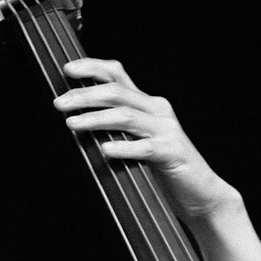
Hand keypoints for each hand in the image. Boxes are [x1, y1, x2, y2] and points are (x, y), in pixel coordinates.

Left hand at [53, 57, 238, 222]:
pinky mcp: (172, 153)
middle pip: (116, 93)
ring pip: (126, 116)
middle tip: (59, 104)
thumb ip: (115, 127)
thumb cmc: (164, 168)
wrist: (201, 192)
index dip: (92, 67)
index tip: (67, 69)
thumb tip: (76, 119)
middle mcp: (157, 110)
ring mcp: (166, 130)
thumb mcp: (137, 140)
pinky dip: (123, 148)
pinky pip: (145, 147)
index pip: (117, 75)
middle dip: (84, 96)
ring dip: (95, 118)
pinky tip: (105, 151)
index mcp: (147, 103)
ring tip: (72, 123)